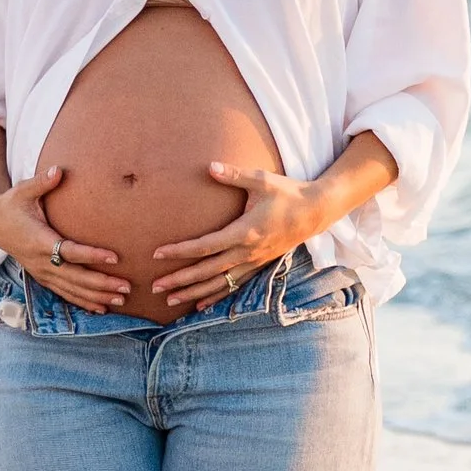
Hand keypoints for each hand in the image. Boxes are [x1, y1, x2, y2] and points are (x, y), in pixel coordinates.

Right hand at [0, 165, 132, 313]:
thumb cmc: (13, 203)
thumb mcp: (23, 190)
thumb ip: (42, 182)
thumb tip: (58, 170)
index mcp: (39, 240)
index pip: (70, 251)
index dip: (92, 255)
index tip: (115, 257)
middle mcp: (41, 261)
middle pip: (75, 277)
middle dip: (101, 284)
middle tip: (127, 286)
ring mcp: (41, 272)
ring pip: (72, 289)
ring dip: (96, 296)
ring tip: (121, 299)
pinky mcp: (42, 277)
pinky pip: (64, 293)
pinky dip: (83, 301)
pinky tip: (101, 308)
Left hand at [145, 161, 327, 310]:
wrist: (315, 212)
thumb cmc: (287, 193)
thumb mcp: (261, 180)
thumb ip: (234, 175)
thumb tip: (210, 166)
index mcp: (245, 232)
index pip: (206, 245)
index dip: (180, 251)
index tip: (158, 254)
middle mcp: (248, 252)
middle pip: (207, 271)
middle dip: (180, 280)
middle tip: (155, 287)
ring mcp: (254, 261)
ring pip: (219, 283)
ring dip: (193, 292)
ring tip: (170, 300)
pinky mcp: (259, 265)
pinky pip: (233, 285)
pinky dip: (215, 296)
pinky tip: (199, 304)